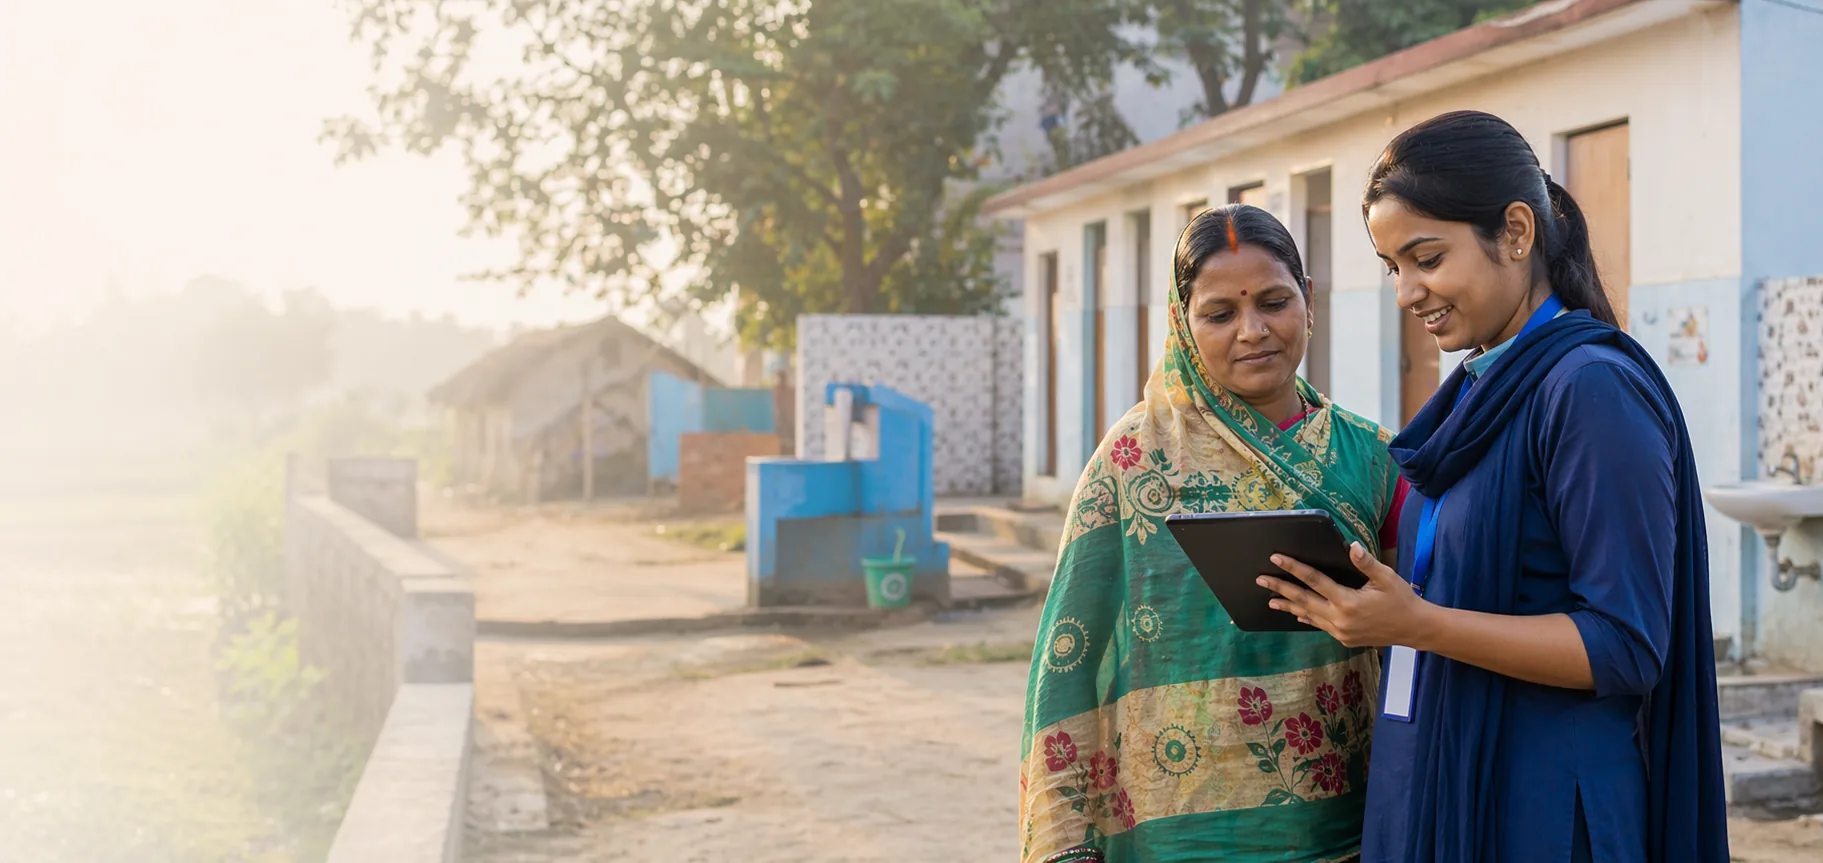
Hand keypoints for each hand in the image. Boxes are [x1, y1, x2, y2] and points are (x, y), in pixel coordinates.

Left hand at [1257, 543, 1434, 648]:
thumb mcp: (1386, 577)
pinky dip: (1306, 617)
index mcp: (1348, 602)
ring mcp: (1340, 632)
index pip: (1314, 581)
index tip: (1276, 559)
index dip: (1294, 568)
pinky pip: (1320, 625)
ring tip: (1270, 600)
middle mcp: (1340, 619)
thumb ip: (1366, 562)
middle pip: (1303, 600)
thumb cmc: (1401, 599)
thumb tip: (1351, 546)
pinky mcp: (1344, 638)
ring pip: (1308, 616)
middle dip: (1280, 589)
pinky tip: (1296, 614)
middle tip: (1260, 579)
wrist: (1414, 629)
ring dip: (1288, 606)